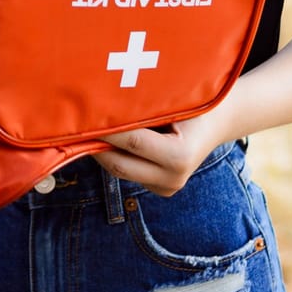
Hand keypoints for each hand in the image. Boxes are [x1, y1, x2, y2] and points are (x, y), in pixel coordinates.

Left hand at [93, 106, 233, 196]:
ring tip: (85, 129)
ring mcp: (167, 188)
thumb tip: (103, 103)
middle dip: (94, 145)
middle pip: (118, 164)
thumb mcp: (174, 101)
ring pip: (120, 170)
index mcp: (179, 156)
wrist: (218, 123)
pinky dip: (116, 155)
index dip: (104, 128)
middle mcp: (173, 179)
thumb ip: (144, 107)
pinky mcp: (160, 190)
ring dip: (101, 151)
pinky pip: (129, 172)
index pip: (130, 141)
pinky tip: (105, 138)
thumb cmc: (195, 103)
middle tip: (73, 125)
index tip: (83, 114)